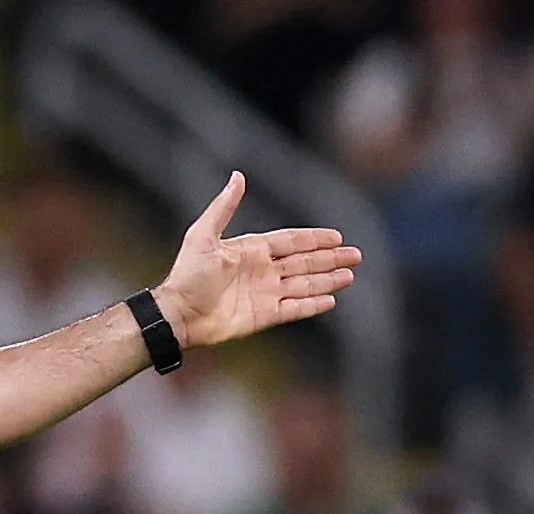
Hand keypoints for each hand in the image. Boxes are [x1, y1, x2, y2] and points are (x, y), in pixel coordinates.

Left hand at [152, 172, 362, 349]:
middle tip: (356, 255)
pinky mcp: (263, 316)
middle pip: (304, 262)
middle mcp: (262, 271)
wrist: (177, 313)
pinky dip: (312, 304)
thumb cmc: (187, 275)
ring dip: (327, 280)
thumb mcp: (203, 235)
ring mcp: (264, 294)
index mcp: (252, 250)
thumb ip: (224, 207)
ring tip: (350, 275)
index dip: (314, 239)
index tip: (337, 236)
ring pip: (304, 285)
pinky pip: (294, 308)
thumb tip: (238, 176)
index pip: (291, 242)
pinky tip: (330, 299)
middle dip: (330, 258)